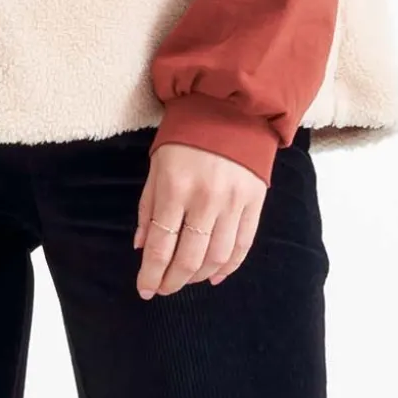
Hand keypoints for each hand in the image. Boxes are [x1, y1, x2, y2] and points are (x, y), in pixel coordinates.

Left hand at [133, 140, 266, 297]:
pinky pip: (243, 246)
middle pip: (189, 258)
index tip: (144, 289)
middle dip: (172, 282)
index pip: (160, 245)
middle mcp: (205, 199)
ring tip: (185, 279)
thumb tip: (142, 247)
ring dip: (198, 276)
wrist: (229, 108)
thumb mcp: (156, 166)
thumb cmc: (185, 137)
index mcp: (175, 188)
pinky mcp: (255, 203)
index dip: (151, 274)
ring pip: (217, 257)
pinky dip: (229, 267)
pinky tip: (214, 276)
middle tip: (163, 289)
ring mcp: (233, 202)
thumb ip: (148, 208)